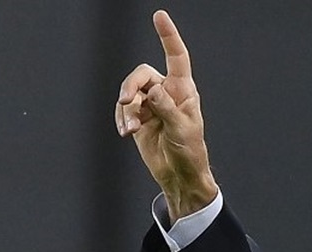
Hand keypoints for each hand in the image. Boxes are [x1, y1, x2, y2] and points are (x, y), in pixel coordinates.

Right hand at [115, 10, 217, 219]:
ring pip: (129, 94)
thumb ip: (166, 108)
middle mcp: (166, 93)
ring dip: (126, 110)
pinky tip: (127, 133)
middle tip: (125, 102)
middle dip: (130, 86)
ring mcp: (151, 105)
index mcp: (183, 91)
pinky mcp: (139, 118)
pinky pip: (124, 111)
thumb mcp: (182, 130)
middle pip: (141, 75)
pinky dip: (122, 120)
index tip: (159, 16)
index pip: (176, 58)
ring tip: (131, 129)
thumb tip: (152, 91)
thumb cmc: (189, 152)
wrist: (179, 174)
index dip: (168, 36)